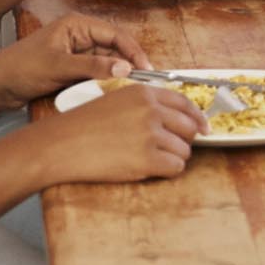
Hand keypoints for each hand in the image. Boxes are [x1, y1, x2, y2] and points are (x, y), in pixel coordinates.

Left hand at [0, 13, 150, 109]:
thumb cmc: (21, 68)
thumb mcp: (60, 66)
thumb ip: (94, 67)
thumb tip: (125, 68)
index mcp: (77, 25)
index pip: (115, 34)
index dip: (133, 50)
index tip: (146, 68)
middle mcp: (79, 36)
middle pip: (114, 48)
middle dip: (127, 63)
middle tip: (141, 82)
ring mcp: (76, 52)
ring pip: (107, 62)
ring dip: (116, 74)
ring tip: (128, 88)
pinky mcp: (72, 68)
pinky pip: (96, 72)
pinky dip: (104, 81)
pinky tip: (111, 90)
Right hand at [34, 80, 207, 183]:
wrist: (61, 145)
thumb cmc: (84, 125)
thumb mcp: (116, 100)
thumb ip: (145, 104)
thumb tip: (175, 118)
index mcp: (144, 93)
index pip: (185, 102)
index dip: (197, 117)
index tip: (204, 128)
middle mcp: (151, 110)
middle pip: (189, 127)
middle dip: (184, 140)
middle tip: (171, 149)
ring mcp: (150, 135)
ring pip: (184, 150)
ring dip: (173, 157)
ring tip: (151, 159)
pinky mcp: (147, 159)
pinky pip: (175, 167)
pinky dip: (168, 171)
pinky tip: (151, 169)